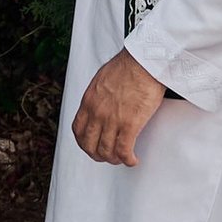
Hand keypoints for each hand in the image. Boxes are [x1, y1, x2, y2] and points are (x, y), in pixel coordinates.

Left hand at [72, 49, 167, 166]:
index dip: (84, 142)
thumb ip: (98, 94)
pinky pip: (124, 150)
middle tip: (106, 156)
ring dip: (114, 159)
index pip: (78, 130)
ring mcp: (112, 120)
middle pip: (90, 145)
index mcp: (89, 101)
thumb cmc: (128, 66)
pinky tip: (133, 160)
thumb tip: (102, 101)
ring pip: (106, 151)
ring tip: (122, 158)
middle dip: (97, 155)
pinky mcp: (130, 125)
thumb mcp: (102, 79)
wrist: (144, 62)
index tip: (91, 145)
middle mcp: (97, 113)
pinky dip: (128, 160)